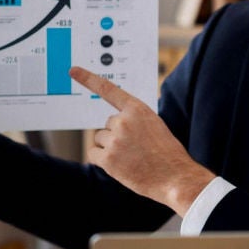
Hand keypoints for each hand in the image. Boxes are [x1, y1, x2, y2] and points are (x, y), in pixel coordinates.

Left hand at [71, 66, 214, 215]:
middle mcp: (123, 121)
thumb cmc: (167, 154)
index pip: (109, 90)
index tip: (73, 70)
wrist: (175, 178)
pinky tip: (120, 166)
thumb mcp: (154, 125)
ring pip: (100, 139)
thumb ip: (134, 119)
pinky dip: (102, 160)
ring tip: (131, 158)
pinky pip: (93, 153)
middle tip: (136, 148)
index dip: (88, 79)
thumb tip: (113, 122)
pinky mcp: (107, 158)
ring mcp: (115, 140)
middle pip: (107, 124)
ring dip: (110, 148)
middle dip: (117, 135)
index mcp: (137, 109)